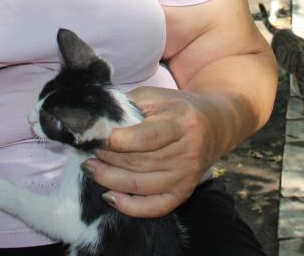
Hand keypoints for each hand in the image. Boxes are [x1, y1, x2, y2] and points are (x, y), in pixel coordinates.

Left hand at [87, 86, 220, 217]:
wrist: (214, 125)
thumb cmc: (177, 108)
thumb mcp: (156, 96)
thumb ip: (128, 105)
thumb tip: (96, 123)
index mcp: (181, 122)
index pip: (145, 137)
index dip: (117, 141)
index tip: (97, 137)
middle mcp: (187, 152)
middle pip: (138, 162)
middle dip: (106, 158)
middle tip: (89, 151)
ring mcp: (186, 176)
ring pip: (139, 184)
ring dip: (108, 179)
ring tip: (91, 168)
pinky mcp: (184, 193)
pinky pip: (153, 208)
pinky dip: (128, 206)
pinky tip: (109, 196)